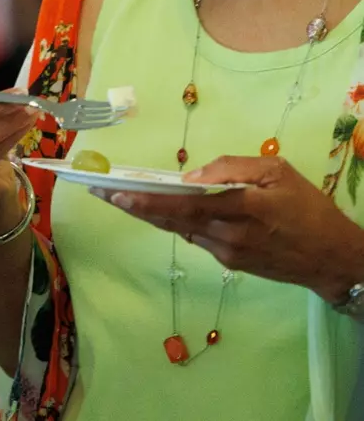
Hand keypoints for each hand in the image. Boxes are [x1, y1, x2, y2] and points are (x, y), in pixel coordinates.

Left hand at [94, 155, 363, 300]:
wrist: (334, 260)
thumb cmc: (310, 209)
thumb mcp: (278, 173)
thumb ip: (232, 168)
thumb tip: (192, 176)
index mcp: (239, 209)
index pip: (180, 205)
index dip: (144, 200)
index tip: (113, 191)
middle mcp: (226, 235)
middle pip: (168, 220)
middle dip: (131, 205)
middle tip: (97, 191)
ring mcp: (226, 253)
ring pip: (178, 230)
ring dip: (148, 214)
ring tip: (117, 196)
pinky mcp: (230, 263)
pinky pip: (195, 237)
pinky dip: (174, 222)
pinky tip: (157, 209)